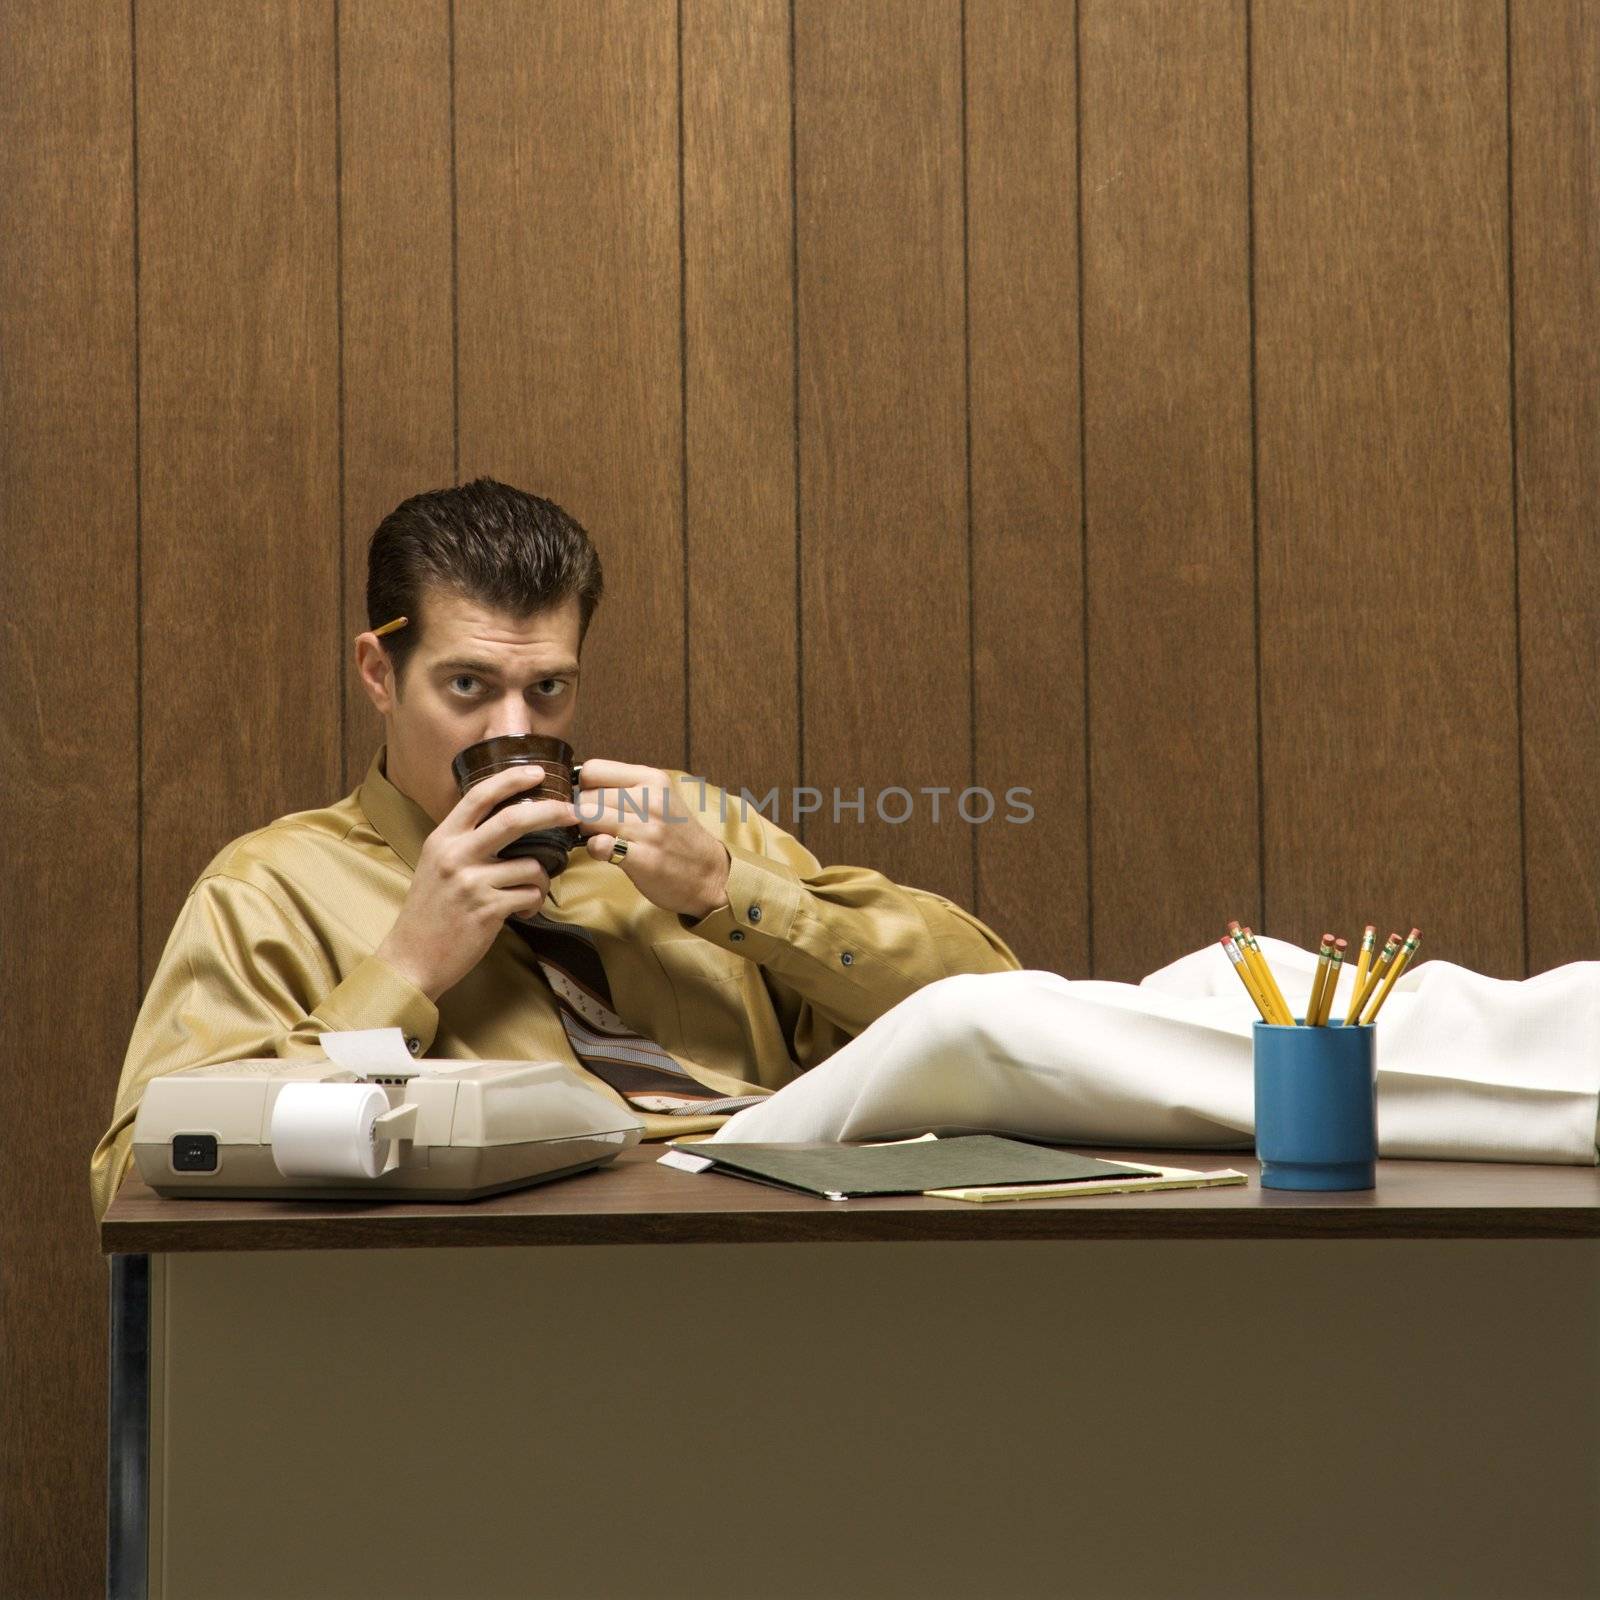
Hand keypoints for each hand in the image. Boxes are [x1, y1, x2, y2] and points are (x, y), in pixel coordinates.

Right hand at [375, 763, 575, 1000]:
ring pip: (532, 865)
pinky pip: (530, 895)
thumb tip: (509, 822)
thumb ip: (465, 841)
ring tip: (530, 892)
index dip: (512, 779)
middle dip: (551, 812)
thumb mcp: (437, 864)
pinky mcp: (486, 910)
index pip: (479, 795)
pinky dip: (533, 902)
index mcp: (443, 838)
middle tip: (573, 813)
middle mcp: (455, 855)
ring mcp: (471, 882)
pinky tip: (522, 911)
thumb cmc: (431, 911)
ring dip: (542, 879)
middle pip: (514, 820)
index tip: (538, 772)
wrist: (411, 958)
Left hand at [574, 759, 730, 919]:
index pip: (592, 769)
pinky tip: (608, 853)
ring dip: (587, 832)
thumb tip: (577, 787)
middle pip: (586, 796)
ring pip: (587, 818)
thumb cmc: (677, 836)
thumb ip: (625, 788)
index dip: (584, 787)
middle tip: (599, 826)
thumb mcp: (659, 798)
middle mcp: (650, 800)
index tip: (593, 801)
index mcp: (652, 779)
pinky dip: (595, 850)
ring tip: (603, 838)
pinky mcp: (643, 858)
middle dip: (584, 813)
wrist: (709, 873)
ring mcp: (647, 829)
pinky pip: (598, 845)